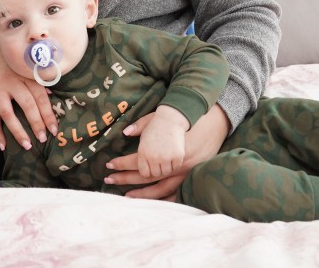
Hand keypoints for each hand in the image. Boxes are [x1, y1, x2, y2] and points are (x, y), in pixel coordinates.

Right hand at [0, 44, 57, 150]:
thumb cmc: (9, 62)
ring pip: (8, 114)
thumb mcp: (25, 67)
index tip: (54, 129)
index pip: (40, 96)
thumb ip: (37, 81)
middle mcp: (12, 83)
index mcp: (25, 75)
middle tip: (43, 138)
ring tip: (27, 145)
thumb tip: (52, 98)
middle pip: (26, 105)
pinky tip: (3, 145)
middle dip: (36, 123)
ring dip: (18, 131)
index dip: (48, 113)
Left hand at [105, 104, 229, 198]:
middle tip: (109, 181)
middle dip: (124, 179)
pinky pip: (177, 191)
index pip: (136, 161)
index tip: (109, 166)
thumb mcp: (159, 118)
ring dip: (142, 194)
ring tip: (127, 197)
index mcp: (162, 149)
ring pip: (159, 188)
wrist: (209, 117)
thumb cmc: (183, 117)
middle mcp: (170, 163)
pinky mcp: (192, 173)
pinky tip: (154, 202)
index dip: (121, 164)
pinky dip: (165, 198)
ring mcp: (183, 170)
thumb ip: (142, 126)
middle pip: (144, 176)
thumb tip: (126, 132)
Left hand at [136, 106, 187, 177]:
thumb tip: (125, 132)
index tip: (148, 170)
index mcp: (143, 152)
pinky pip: (176, 167)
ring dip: (165, 168)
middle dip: (156, 170)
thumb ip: (134, 131)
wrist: (172, 118)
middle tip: (158, 165)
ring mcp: (166, 158)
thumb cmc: (156, 123)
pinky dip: (175, 164)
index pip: (143, 172)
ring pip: (165, 172)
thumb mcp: (143, 127)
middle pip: (155, 174)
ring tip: (166, 161)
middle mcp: (153, 157)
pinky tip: (174, 158)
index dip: (146, 171)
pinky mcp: (177, 157)